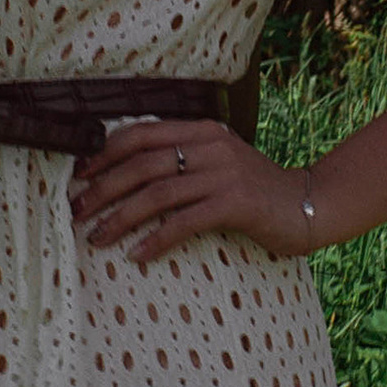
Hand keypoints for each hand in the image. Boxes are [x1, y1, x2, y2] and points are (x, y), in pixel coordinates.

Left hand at [69, 118, 318, 262]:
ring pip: (158, 192)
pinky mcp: (236, 203)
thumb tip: (127, 177)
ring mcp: (224, 173)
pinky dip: (156, 239)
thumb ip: (183, 162)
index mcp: (202, 131)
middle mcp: (211, 146)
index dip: (104, 153)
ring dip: (121, 216)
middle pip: (142, 163)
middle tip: (77, 211)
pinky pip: (184, 221)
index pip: (141, 134)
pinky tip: (138, 255)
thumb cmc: (256, 192)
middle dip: (103, 188)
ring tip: (97, 237)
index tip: (79, 176)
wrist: (309, 205)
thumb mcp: (218, 165)